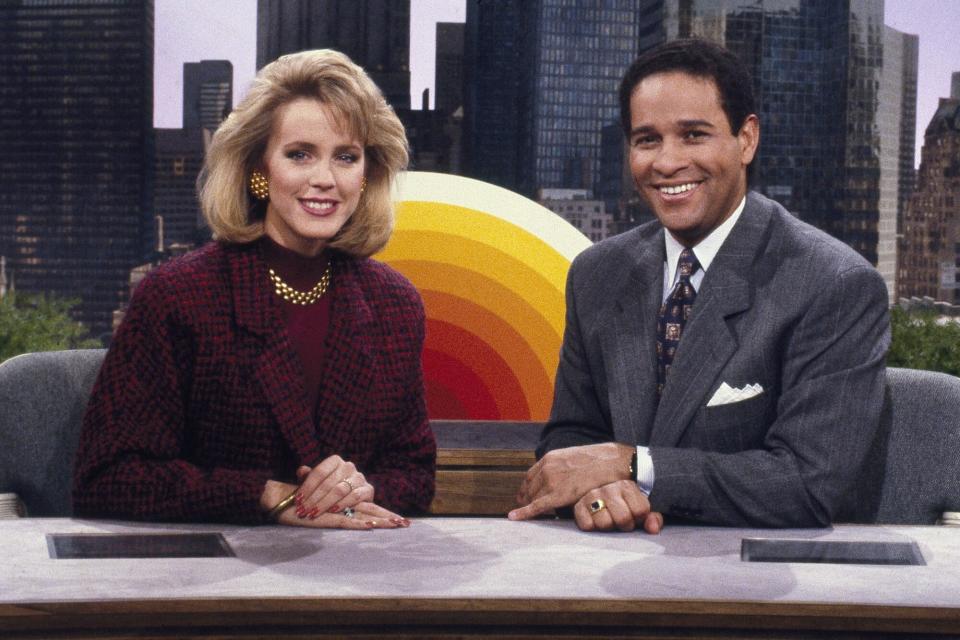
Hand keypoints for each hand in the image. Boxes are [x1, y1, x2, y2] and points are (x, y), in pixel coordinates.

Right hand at [260, 478, 409, 529]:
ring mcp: (334, 507)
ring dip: (379, 520)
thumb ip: (340, 507)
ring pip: (362, 513)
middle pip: (371, 508)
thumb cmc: (304, 500)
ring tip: (395, 525)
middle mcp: (343, 498)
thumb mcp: (324, 505)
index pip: (369, 505)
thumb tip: (365, 519)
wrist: (282, 500)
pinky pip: (345, 521)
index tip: (402, 520)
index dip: (385, 513)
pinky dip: (358, 524)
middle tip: (406, 524)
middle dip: (388, 517)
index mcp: (345, 496)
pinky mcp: (326, 516)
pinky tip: (371, 525)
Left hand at [295, 455, 372, 518]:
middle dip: (313, 499)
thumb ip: (308, 476)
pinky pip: (354, 497)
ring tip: (314, 513)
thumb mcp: (318, 482)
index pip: (319, 472)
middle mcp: (348, 466)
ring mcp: (359, 477)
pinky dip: (343, 504)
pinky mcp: (368, 489)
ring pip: (340, 490)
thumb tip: (301, 471)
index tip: (297, 500)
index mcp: (335, 461)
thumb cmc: (330, 489)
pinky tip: (333, 511)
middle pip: (328, 483)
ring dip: (325, 504)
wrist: (353, 498)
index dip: (307, 487)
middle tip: (303, 511)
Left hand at [508, 442, 634, 520]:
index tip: (523, 495)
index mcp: (551, 458)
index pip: (531, 475)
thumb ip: (564, 466)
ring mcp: (552, 481)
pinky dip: (524, 513)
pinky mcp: (558, 495)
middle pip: (530, 487)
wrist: (613, 462)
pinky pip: (537, 506)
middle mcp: (548, 468)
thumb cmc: (600, 460)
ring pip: (533, 497)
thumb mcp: (575, 457)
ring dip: (529, 506)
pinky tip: (514, 517)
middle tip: (524, 508)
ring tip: (526, 515)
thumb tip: (562, 477)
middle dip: (526, 498)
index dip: (526, 487)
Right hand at [574, 480, 662, 533]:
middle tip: (621, 520)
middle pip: (623, 519)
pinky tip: (595, 519)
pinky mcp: (578, 506)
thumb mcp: (639, 506)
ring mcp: (591, 496)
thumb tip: (653, 529)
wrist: (594, 489)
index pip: (641, 511)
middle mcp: (609, 489)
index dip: (639, 518)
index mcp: (627, 486)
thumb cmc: (622, 503)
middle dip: (624, 525)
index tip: (634, 516)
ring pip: (604, 524)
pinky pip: (587, 526)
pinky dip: (592, 526)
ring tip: (608, 519)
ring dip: (608, 527)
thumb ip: (651, 517)